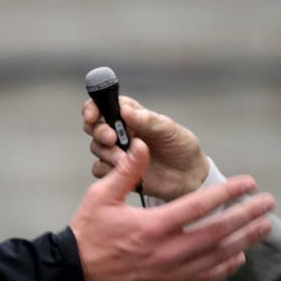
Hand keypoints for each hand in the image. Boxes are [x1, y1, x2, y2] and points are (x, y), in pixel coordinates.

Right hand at [70, 140, 274, 280]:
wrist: (73, 278)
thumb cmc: (87, 236)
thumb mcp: (101, 196)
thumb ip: (126, 171)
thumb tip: (143, 145)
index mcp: (154, 225)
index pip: (201, 205)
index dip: (229, 192)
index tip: (248, 183)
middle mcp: (168, 251)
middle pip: (219, 231)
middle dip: (248, 216)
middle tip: (268, 204)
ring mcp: (171, 274)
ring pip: (218, 257)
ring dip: (244, 241)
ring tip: (264, 228)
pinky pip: (206, 279)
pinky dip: (225, 268)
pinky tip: (239, 257)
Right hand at [81, 95, 209, 200]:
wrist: (188, 176)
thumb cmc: (180, 146)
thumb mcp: (169, 130)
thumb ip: (148, 120)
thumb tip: (125, 110)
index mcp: (130, 114)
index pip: (102, 104)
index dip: (92, 108)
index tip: (92, 116)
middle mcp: (119, 131)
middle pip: (93, 126)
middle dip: (99, 131)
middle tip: (112, 139)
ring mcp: (116, 151)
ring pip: (96, 147)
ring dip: (107, 152)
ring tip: (126, 159)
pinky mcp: (116, 170)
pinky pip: (99, 169)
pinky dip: (108, 170)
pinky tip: (124, 170)